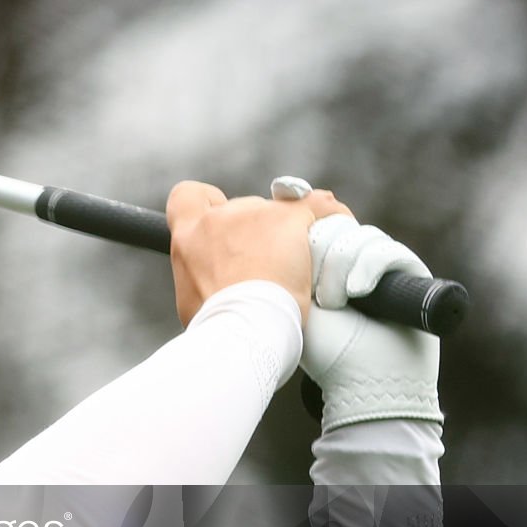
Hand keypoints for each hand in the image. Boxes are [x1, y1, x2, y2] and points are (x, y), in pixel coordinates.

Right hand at [167, 180, 350, 326]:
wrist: (241, 330)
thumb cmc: (218, 324)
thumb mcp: (193, 300)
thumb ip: (201, 279)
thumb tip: (213, 285)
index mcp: (188, 238)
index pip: (188, 196)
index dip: (208, 203)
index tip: (223, 222)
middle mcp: (216, 219)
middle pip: (241, 208)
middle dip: (256, 230)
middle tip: (269, 264)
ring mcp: (253, 216)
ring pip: (278, 212)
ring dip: (287, 233)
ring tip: (299, 269)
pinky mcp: (287, 220)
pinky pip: (318, 207)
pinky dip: (329, 216)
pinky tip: (338, 230)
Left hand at [298, 211, 442, 430]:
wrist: (367, 383)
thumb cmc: (325, 351)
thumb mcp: (297, 303)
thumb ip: (291, 266)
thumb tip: (289, 223)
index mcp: (326, 267)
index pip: (316, 227)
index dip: (307, 238)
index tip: (296, 266)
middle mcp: (355, 263)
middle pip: (338, 225)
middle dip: (323, 255)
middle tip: (314, 293)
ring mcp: (384, 266)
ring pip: (362, 236)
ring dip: (343, 266)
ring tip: (333, 302)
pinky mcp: (411, 273)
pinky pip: (390, 250)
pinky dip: (369, 266)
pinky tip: (357, 290)